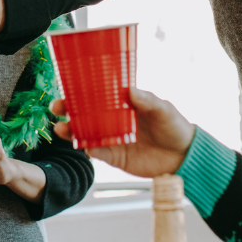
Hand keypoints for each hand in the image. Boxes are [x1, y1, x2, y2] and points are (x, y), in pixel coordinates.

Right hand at [49, 88, 194, 176]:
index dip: (81, 90)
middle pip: (84, 113)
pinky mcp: (115, 157)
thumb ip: (147, 100)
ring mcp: (112, 138)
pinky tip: (80, 144)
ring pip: (85, 133)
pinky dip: (86, 148)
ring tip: (61, 128)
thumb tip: (130, 90)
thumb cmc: (175, 126)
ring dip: (71, 130)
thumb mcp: (163, 109)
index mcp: (122, 104)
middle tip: (56, 106)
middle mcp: (113, 120)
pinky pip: (96, 152)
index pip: (97, 94)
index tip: (67, 85)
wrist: (184, 156)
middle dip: (67, 109)